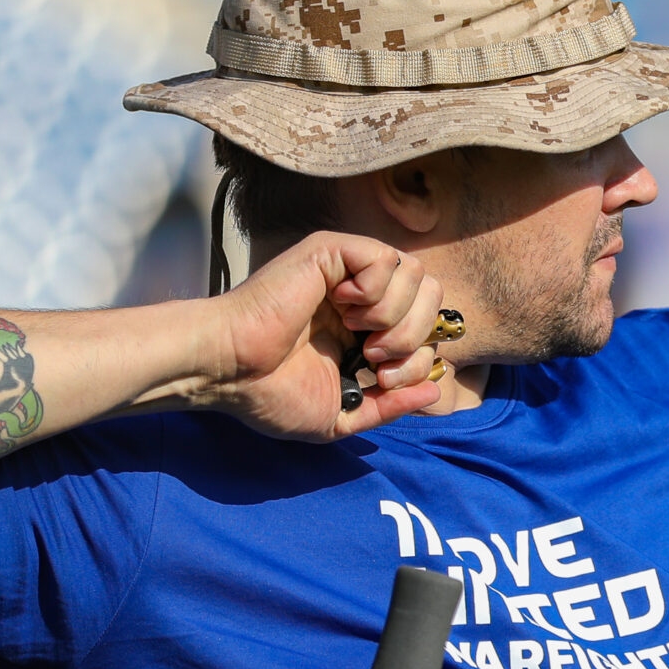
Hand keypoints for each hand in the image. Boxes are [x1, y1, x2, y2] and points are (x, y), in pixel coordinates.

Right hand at [195, 232, 447, 438]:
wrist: (232, 373)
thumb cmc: (271, 394)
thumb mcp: (343, 414)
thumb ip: (391, 406)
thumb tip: (436, 390)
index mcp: (366, 332)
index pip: (428, 328)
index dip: (419, 359)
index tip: (382, 379)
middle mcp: (362, 298)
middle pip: (433, 297)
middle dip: (414, 337)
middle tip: (373, 357)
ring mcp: (348, 273)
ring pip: (418, 276)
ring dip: (397, 316)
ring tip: (359, 334)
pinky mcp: (330, 253)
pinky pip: (388, 257)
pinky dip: (378, 289)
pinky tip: (345, 306)